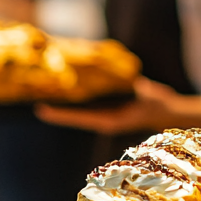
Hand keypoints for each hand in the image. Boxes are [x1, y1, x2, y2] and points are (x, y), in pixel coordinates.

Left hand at [36, 76, 200, 133]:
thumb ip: (133, 89)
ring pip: (79, 109)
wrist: (166, 110)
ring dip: (65, 102)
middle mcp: (103, 119)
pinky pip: (88, 104)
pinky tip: (68, 85)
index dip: (60, 114)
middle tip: (35, 99)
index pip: (79, 118)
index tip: (41, 110)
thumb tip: (122, 79)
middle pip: (74, 114)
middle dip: (57, 107)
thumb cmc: (157, 104)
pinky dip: (78, 96)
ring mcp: (105, 114)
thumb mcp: (145, 94)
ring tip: (45, 92)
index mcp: (109, 120)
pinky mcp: (107, 109)